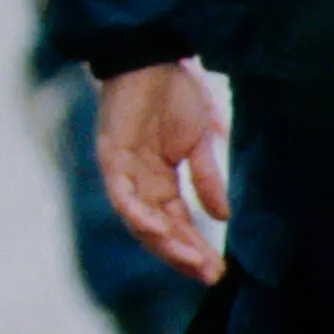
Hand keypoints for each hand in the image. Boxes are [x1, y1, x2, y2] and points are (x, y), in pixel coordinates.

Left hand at [94, 63, 229, 285]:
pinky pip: (120, 193)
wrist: (153, 58)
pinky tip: (159, 229)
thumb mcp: (199, 143)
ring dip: (164, 242)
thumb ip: (206, 180)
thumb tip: (222, 217)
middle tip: (209, 275)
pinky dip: (138, 213)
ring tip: (191, 260)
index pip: (176, 224)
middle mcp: (138, 182)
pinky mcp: (111, 155)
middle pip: (157, 231)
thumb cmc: (174, 95)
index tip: (219, 271)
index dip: (195, 248)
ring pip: (139, 220)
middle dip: (182, 255)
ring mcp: (122, 170)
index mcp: (158, 181)